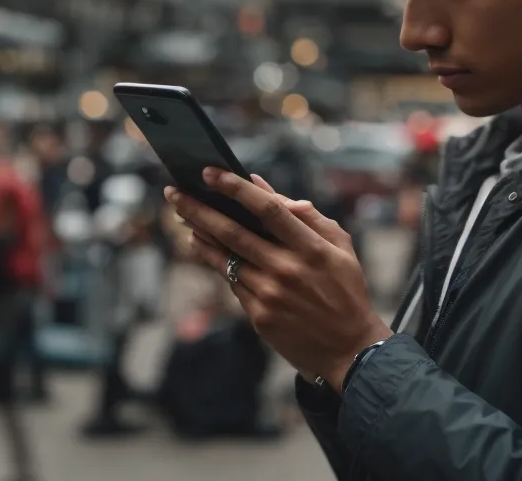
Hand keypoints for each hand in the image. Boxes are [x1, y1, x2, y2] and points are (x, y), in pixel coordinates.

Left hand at [167, 169, 390, 392]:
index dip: (237, 188)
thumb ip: (308, 216)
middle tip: (173, 193)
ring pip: (225, 258)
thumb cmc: (345, 290)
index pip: (268, 210)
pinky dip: (213, 259)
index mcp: (312, 249)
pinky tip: (200, 245)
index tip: (210, 172)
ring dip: (199, 233)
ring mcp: (271, 295)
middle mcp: (288, 270)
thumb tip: (267, 188)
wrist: (348, 349)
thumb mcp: (340, 247)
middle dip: (199, 209)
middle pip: (233, 232)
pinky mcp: (259, 316)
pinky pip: (232, 281)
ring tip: (182, 215)